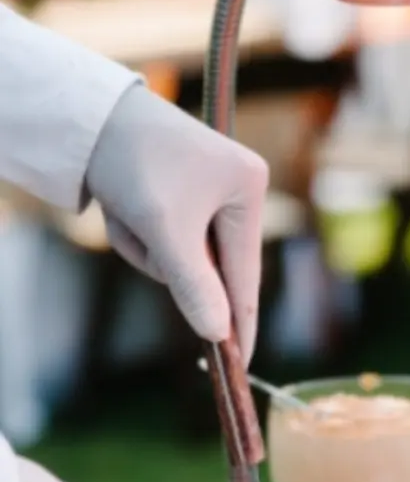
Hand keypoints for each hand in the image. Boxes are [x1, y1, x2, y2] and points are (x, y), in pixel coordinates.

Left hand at [86, 84, 267, 363]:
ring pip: (181, 256)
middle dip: (165, 261)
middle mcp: (238, 187)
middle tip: (143, 235)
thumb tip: (219, 333)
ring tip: (125, 214)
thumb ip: (195, 286)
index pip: (247, 274)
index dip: (240, 323)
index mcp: (248, 189)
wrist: (87, 118)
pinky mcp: (182, 191)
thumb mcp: (166, 232)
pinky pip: (165, 239)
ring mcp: (211, 189)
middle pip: (210, 266)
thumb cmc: (134, 165)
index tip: (240, 364)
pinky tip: (122, 209)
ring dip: (146, 249)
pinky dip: (139, 235)